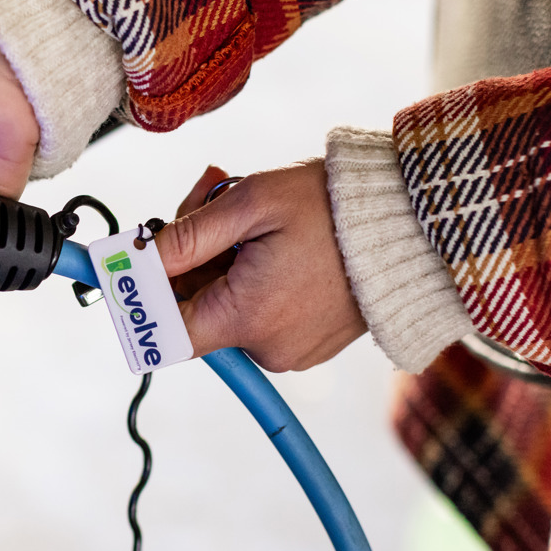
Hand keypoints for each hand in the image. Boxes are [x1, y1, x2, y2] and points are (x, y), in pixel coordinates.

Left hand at [156, 163, 366, 371]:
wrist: (415, 222)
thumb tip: (135, 261)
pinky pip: (262, 313)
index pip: (166, 329)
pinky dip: (255, 277)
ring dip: (224, 262)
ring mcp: (292, 350)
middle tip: (206, 199)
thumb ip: (186, 237)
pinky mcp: (311, 343)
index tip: (139, 259)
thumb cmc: (334, 207)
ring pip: (229, 308)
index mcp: (246, 320)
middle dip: (191, 258)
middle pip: (197, 310)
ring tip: (252, 215)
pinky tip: (277, 240)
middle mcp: (267, 349)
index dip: (145, 295)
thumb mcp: (250, 204)